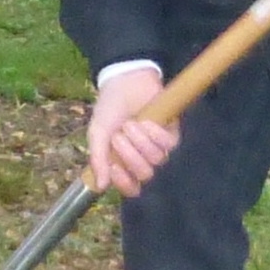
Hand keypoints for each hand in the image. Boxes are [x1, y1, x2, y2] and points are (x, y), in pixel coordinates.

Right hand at [87, 66, 178, 198]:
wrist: (124, 82)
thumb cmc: (109, 109)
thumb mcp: (97, 133)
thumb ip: (98, 159)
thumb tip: (99, 187)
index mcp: (123, 163)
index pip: (130, 187)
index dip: (125, 182)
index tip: (114, 167)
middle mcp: (142, 159)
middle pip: (145, 174)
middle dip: (131, 156)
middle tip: (118, 136)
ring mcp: (158, 147)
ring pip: (157, 159)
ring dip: (141, 142)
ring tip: (130, 124)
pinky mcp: (171, 134)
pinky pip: (170, 145)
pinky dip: (156, 134)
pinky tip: (146, 122)